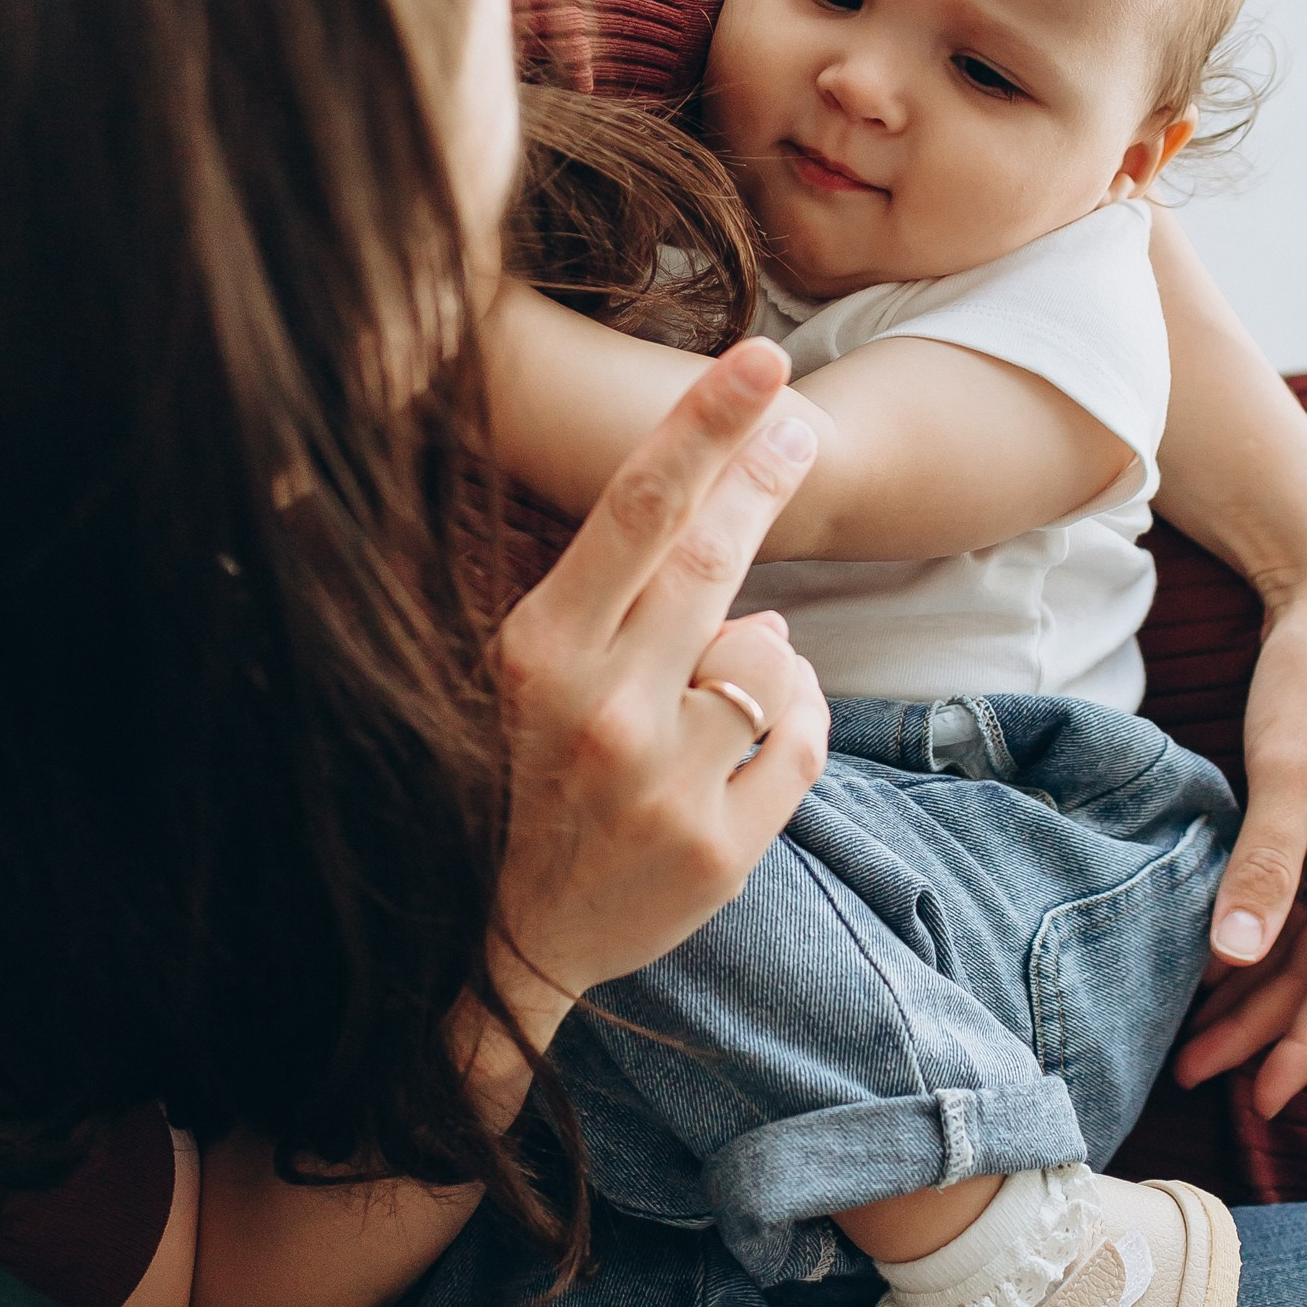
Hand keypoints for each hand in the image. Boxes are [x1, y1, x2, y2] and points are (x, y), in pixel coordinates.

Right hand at [492, 337, 831, 1017]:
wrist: (503, 946)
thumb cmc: (512, 784)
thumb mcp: (526, 683)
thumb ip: (613, 613)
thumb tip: (745, 577)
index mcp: (536, 656)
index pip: (632, 514)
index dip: (703, 428)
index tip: (760, 360)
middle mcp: (600, 713)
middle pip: (710, 560)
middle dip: (762, 477)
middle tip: (800, 424)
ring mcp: (664, 786)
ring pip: (770, 658)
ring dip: (768, 651)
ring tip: (731, 673)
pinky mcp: (720, 850)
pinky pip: (802, 739)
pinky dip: (798, 715)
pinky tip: (766, 720)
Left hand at [1174, 492, 1306, 1117]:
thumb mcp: (1293, 769)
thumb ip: (1265, 864)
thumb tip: (1234, 955)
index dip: (1305, 1044)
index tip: (1262, 1101)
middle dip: (1261, 1029)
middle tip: (1192, 1077)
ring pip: (1303, 944)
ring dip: (1250, 991)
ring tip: (1189, 1040)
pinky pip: (1291, 906)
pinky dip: (1251, 940)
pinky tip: (1207, 967)